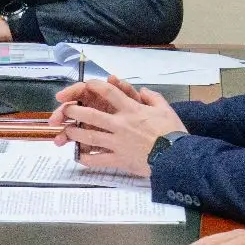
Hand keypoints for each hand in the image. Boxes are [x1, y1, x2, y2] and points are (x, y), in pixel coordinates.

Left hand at [49, 80, 185, 175]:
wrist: (177, 158)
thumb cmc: (173, 133)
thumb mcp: (166, 109)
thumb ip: (153, 98)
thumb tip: (142, 91)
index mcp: (132, 110)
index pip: (109, 92)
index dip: (94, 86)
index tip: (86, 84)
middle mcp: (121, 125)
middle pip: (91, 116)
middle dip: (75, 111)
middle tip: (66, 110)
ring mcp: (118, 143)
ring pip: (90, 137)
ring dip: (75, 133)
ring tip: (66, 131)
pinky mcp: (119, 160)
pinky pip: (98, 159)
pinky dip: (86, 158)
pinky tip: (79, 156)